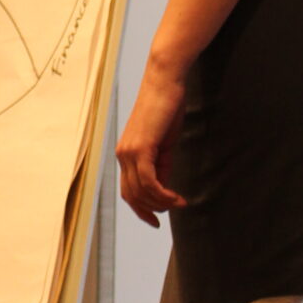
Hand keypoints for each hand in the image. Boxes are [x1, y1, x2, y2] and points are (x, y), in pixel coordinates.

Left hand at [116, 54, 187, 227]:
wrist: (165, 82)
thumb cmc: (166, 108)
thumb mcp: (164, 143)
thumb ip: (161, 165)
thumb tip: (163, 186)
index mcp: (126, 154)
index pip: (129, 191)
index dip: (142, 209)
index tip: (157, 220)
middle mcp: (123, 155)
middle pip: (133, 196)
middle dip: (153, 209)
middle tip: (175, 208)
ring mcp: (129, 152)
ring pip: (141, 192)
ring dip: (161, 203)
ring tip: (179, 203)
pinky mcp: (140, 148)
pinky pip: (148, 181)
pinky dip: (162, 194)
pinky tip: (176, 197)